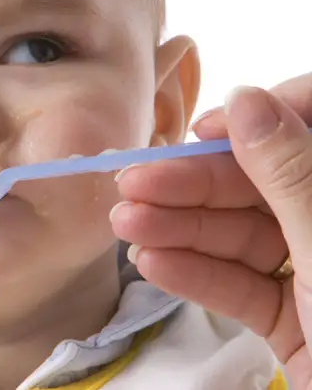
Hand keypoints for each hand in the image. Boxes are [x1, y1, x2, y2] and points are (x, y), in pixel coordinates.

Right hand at [111, 73, 311, 388]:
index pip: (308, 126)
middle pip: (259, 186)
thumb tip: (245, 99)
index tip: (204, 133)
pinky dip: (196, 276)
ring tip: (124, 227)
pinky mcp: (293, 318)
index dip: (257, 122)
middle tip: (129, 185)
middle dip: (191, 186)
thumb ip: (291, 172)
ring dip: (179, 231)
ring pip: (241, 237)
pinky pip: (241, 286)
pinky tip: (153, 263)